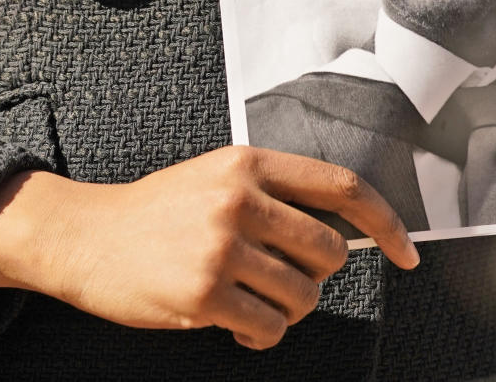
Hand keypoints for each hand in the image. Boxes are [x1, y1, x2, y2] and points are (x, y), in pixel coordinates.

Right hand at [0, 147, 418, 350]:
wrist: (87, 236)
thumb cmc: (159, 212)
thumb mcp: (217, 178)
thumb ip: (274, 194)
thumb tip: (348, 233)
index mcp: (248, 162)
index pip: (342, 186)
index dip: (386, 222)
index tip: (407, 254)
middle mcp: (240, 198)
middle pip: (329, 251)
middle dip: (316, 277)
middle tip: (280, 278)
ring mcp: (221, 245)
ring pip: (303, 296)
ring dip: (285, 309)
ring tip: (248, 298)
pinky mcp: (204, 292)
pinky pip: (268, 329)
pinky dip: (258, 334)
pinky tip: (230, 319)